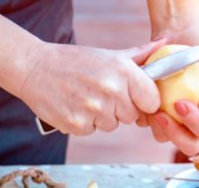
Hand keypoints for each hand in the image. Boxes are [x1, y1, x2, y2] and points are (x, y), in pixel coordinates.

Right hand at [19, 40, 166, 135]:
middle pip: (131, 116)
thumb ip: (138, 56)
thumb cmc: (73, 61)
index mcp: (123, 72)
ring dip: (100, 117)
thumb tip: (164, 45)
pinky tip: (72, 106)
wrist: (34, 68)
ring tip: (83, 98)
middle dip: (119, 109)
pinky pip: (90, 131)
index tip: (132, 97)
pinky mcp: (77, 125)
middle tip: (99, 93)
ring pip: (110, 125)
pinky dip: (82, 122)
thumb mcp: (107, 55)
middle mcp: (111, 91)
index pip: (151, 101)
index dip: (142, 101)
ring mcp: (94, 110)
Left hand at [139, 24, 198, 154]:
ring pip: (164, 138)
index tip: (181, 103)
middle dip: (176, 134)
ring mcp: (172, 116)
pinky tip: (142, 98)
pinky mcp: (153, 110)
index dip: (196, 124)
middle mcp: (192, 118)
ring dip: (157, 126)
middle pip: (189, 145)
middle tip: (162, 115)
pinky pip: (146, 124)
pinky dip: (143, 115)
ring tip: (152, 106)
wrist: (178, 33)